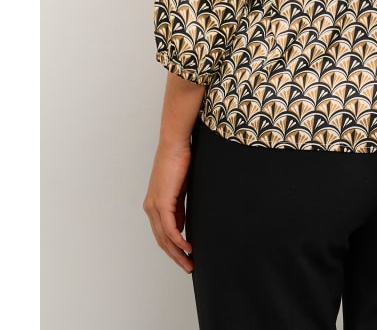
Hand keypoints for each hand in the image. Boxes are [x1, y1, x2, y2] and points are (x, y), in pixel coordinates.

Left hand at [143, 141, 193, 272]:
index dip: (173, 248)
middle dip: (175, 256)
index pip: (162, 233)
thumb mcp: (180, 189)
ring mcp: (154, 206)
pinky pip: (169, 228)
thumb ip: (179, 208)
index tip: (186, 256)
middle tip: (188, 266)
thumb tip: (182, 225)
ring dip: (178, 252)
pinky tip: (187, 247)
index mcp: (154, 204)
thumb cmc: (179, 160)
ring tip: (190, 262)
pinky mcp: (162, 202)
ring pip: (165, 238)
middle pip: (161, 240)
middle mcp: (151, 207)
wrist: (174, 145)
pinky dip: (178, 240)